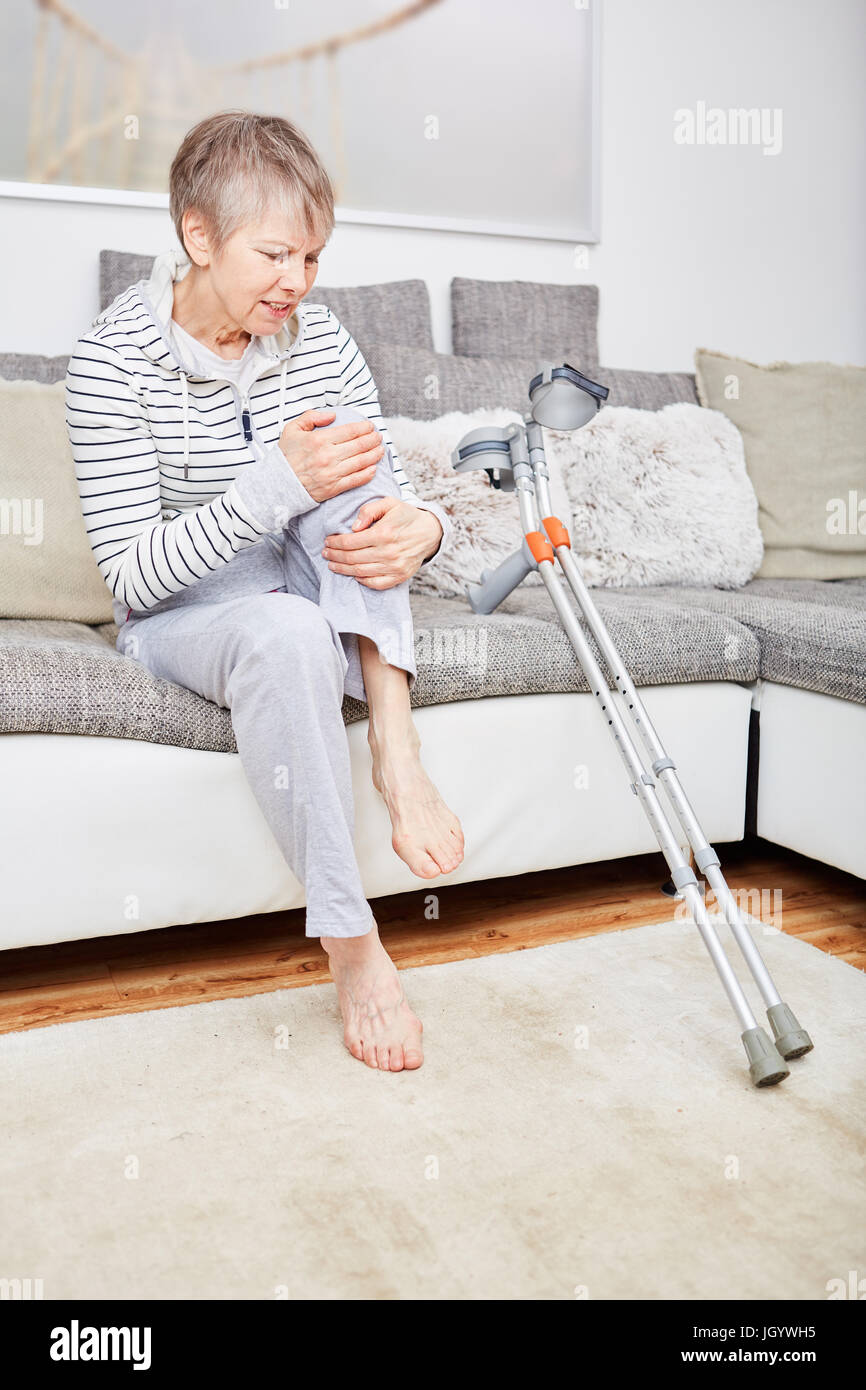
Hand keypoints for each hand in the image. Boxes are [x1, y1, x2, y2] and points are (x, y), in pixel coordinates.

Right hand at [277, 407, 384, 500]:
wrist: (279, 484)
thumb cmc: (286, 456)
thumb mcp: (292, 429)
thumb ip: (311, 417)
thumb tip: (332, 415)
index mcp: (319, 440)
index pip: (350, 431)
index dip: (364, 427)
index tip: (370, 426)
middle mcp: (328, 456)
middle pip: (360, 445)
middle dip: (373, 439)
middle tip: (378, 437)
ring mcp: (332, 473)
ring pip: (361, 462)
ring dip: (375, 455)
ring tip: (380, 450)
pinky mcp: (334, 488)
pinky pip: (356, 480)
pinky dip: (368, 473)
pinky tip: (374, 468)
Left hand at [322, 498, 442, 587]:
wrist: (429, 532)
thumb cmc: (406, 516)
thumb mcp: (389, 503)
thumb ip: (368, 510)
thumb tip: (354, 527)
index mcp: (383, 533)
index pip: (350, 542)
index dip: (335, 543)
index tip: (327, 541)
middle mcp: (388, 552)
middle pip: (352, 558)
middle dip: (335, 556)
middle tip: (325, 553)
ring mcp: (394, 566)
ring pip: (360, 572)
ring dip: (343, 569)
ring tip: (333, 565)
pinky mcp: (399, 576)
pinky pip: (376, 583)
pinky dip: (362, 580)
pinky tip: (353, 574)